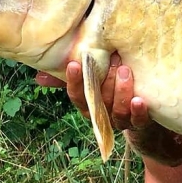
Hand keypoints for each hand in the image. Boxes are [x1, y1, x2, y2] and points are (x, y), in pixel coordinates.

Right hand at [35, 52, 150, 130]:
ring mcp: (120, 121)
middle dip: (105, 80)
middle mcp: (102, 115)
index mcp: (89, 104)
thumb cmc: (113, 89)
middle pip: (100, 101)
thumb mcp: (94, 81)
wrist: (143, 114)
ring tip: (126, 71)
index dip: (75, 81)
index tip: (74, 64)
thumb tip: (38, 76)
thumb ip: (70, 77)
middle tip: (113, 58)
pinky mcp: (140, 124)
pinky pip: (138, 121)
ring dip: (121, 91)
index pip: (77, 95)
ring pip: (117, 110)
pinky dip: (138, 111)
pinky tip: (139, 100)